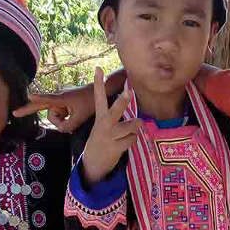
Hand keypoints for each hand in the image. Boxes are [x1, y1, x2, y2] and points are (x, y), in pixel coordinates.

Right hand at [12, 87, 91, 132]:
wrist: (98, 90)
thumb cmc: (90, 102)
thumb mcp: (81, 118)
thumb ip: (67, 126)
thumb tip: (59, 129)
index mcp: (63, 98)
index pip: (47, 99)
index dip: (38, 98)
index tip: (29, 96)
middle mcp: (58, 97)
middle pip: (48, 113)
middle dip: (56, 120)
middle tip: (49, 121)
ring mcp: (59, 98)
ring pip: (54, 115)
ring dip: (63, 119)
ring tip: (75, 115)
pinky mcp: (62, 100)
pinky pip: (59, 112)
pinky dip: (64, 116)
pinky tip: (73, 113)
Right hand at [80, 68, 136, 185]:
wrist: (93, 162)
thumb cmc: (104, 137)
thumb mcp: (104, 124)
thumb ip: (115, 113)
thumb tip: (135, 109)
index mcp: (100, 116)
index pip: (99, 97)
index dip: (99, 82)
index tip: (98, 68)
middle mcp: (104, 124)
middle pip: (116, 110)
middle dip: (123, 101)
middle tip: (128, 92)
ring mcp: (110, 136)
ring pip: (133, 125)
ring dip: (135, 127)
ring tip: (129, 130)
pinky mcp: (116, 147)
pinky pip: (133, 139)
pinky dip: (132, 140)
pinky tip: (124, 143)